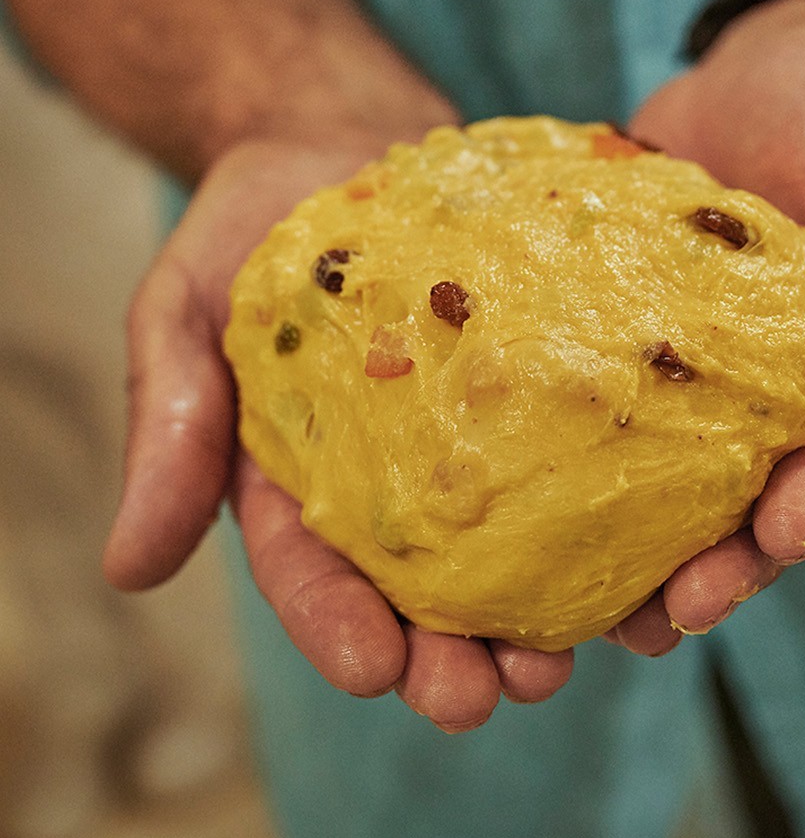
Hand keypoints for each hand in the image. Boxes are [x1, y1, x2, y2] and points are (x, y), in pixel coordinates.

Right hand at [103, 138, 572, 731]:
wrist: (342, 142)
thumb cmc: (251, 230)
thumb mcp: (182, 312)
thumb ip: (167, 426)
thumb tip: (127, 569)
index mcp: (299, 483)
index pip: (310, 574)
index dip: (337, 628)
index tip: (375, 670)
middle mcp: (393, 483)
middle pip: (422, 593)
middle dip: (450, 656)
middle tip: (483, 695)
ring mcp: (473, 442)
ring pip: (511, 550)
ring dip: (540, 615)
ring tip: (569, 658)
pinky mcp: (537, 396)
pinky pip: (578, 458)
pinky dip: (608, 514)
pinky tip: (645, 553)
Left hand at [607, 0, 804, 654]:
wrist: (759, 65)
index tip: (782, 537)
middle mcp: (779, 387)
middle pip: (761, 493)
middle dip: (728, 558)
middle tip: (677, 611)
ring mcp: (700, 372)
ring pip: (677, 478)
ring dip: (647, 548)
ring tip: (603, 613)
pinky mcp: (628, 339)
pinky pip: (605, 411)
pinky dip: (577, 464)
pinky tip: (533, 513)